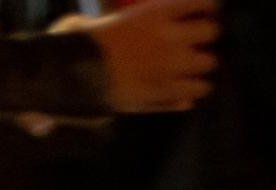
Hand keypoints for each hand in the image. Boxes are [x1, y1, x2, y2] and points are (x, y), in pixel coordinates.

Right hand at [75, 0, 220, 112]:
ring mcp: (168, 67)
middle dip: (203, 37)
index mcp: (153, 14)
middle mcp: (169, 38)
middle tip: (190, 42)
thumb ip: (100, 23)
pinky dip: (189, 92)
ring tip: (184, 70)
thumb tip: (91, 25)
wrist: (64, 81)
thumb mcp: (84, 25)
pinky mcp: (161, 94)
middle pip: (211, 32)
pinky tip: (179, 91)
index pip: (204, 1)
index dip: (206, 6)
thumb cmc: (71, 48)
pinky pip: (194, 93)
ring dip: (198, 66)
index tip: (203, 11)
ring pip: (208, 64)